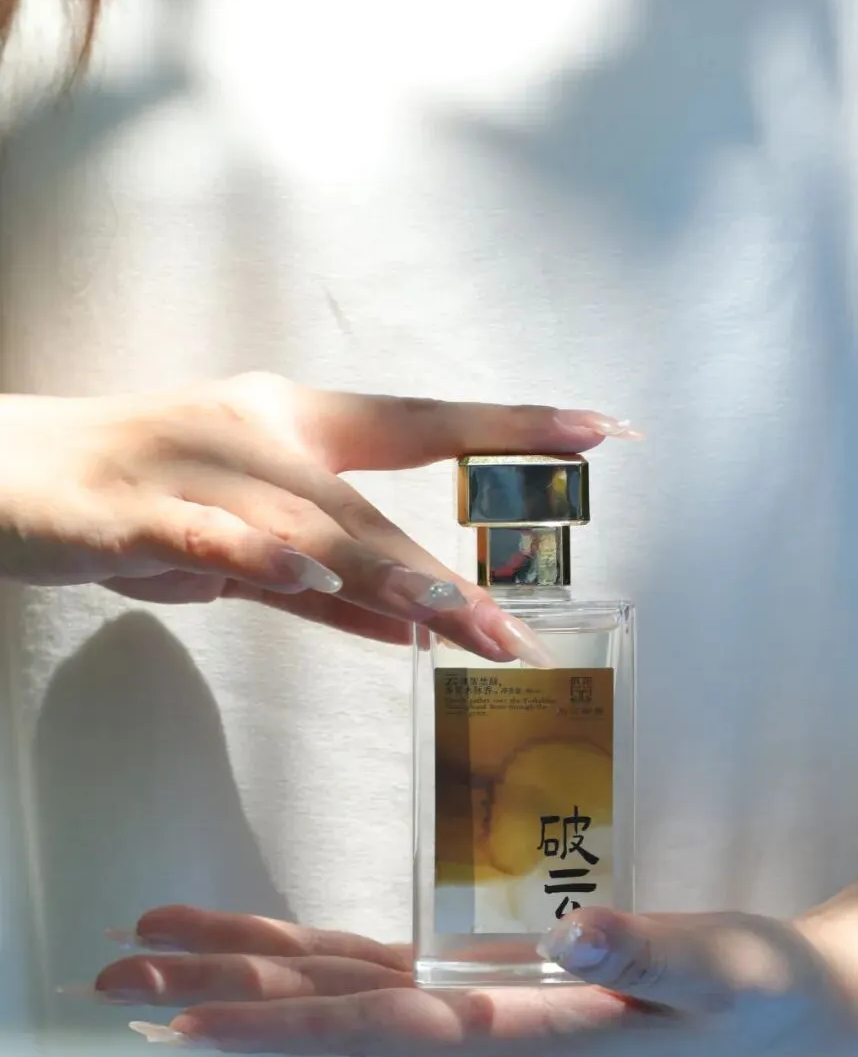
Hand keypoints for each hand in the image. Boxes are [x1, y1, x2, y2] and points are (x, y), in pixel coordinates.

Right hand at [0, 373, 635, 656]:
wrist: (8, 475)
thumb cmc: (143, 501)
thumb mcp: (248, 551)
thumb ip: (330, 589)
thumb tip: (420, 632)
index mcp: (293, 425)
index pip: (417, 425)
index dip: (506, 426)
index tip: (599, 427)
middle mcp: (254, 431)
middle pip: (362, 507)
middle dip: (441, 573)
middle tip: (515, 628)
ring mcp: (190, 468)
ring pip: (299, 524)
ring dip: (378, 573)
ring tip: (453, 617)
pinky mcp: (125, 511)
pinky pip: (200, 534)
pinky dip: (251, 552)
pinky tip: (302, 572)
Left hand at [88, 903, 857, 1056]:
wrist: (794, 1013)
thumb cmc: (761, 993)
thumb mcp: (722, 970)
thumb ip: (652, 953)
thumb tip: (576, 934)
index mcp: (528, 1032)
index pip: (383, 1027)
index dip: (283, 1020)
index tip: (189, 1018)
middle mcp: (486, 1026)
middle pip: (333, 1011)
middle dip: (225, 994)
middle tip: (115, 977)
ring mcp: (486, 1004)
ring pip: (346, 986)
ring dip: (250, 970)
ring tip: (158, 955)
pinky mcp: (498, 977)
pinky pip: (387, 967)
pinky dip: (316, 955)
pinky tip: (272, 950)